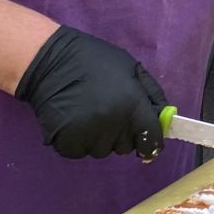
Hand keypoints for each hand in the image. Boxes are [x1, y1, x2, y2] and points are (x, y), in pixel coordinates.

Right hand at [14, 27, 167, 160]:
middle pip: (126, 147)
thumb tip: (164, 122)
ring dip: (98, 138)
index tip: (146, 140)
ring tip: (87, 113)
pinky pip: (81, 152)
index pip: (151, 139)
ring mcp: (88, 135)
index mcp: (132, 104)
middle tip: (107, 111)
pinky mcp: (66, 143)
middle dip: (122, 134)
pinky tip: (73, 120)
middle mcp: (112, 123)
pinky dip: (78, 141)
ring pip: (103, 151)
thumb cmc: (93, 61)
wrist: (49, 61)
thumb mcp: (131, 68)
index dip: (151, 142)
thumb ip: (151, 96)